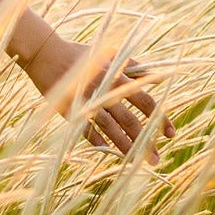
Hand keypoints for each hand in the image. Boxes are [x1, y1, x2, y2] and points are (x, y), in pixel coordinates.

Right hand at [20, 31, 175, 165]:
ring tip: (137, 162)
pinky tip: (107, 152)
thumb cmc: (78, 54)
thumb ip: (133, 66)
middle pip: (130, 120)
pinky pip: (86, 130)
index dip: (160, 119)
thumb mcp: (107, 54)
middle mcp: (103, 89)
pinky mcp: (69, 108)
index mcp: (115, 76)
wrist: (43, 52)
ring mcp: (86, 100)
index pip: (145, 101)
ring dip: (126, 147)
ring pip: (111, 129)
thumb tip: (159, 79)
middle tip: (156, 159)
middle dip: (145, 141)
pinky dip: (98, 141)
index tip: (171, 135)